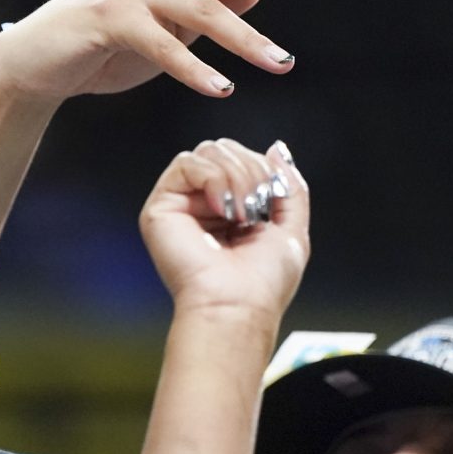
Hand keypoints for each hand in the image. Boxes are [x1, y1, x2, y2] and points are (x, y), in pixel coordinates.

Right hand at [0, 0, 339, 105]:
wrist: (36, 61)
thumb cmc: (108, 46)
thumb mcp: (170, 27)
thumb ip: (210, 7)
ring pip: (205, 10)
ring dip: (247, 40)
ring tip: (284, 65)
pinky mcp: (111, 22)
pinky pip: (163, 47)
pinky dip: (193, 69)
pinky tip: (222, 89)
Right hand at [140, 138, 308, 319]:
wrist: (237, 306)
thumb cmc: (262, 283)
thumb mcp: (292, 228)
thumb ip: (289, 186)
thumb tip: (276, 147)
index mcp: (231, 210)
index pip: (242, 159)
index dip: (262, 168)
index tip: (272, 199)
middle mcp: (203, 205)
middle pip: (224, 149)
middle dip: (251, 168)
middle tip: (257, 205)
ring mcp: (181, 205)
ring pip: (207, 151)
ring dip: (236, 174)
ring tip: (241, 211)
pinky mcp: (161, 208)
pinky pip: (187, 163)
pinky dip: (214, 177)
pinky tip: (222, 208)